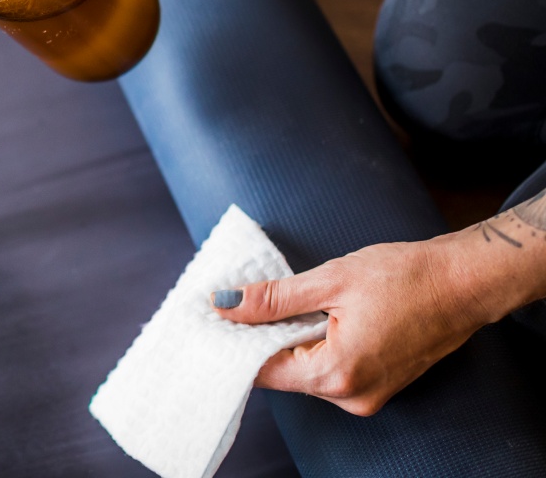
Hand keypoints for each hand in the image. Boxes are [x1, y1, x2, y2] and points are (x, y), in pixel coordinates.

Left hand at [211, 235, 494, 415]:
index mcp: (338, 373)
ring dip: (282, 339)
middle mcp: (351, 396)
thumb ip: (273, 299)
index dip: (232, 343)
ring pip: (303, 370)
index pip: (263, 370)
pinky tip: (299, 315)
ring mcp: (366, 395)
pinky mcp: (375, 384)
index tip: (207, 320)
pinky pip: (326, 368)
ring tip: (263, 303)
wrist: (466, 282)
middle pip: (281, 372)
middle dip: (254, 339)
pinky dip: (308, 344)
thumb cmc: (407, 277)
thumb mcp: (330, 280)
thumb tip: (225, 304)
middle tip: (228, 304)